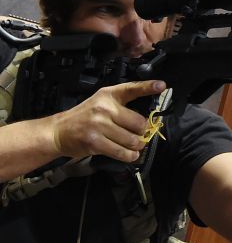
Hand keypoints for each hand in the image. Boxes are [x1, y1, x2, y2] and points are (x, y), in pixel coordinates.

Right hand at [49, 80, 165, 162]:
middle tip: (138, 136)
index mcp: (108, 95)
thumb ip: (122, 108)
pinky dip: (129, 156)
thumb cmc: (84, 118)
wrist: (58, 131)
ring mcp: (99, 125)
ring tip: (132, 146)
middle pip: (139, 123)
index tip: (161, 86)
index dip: (148, 87)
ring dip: (136, 146)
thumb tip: (147, 123)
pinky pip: (122, 152)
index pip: (131, 88)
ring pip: (133, 140)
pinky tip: (128, 154)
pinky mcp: (95, 142)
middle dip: (142, 133)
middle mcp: (105, 108)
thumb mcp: (101, 104)